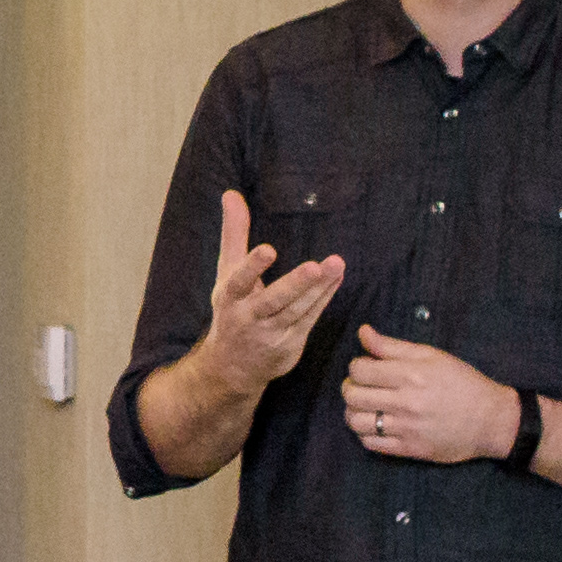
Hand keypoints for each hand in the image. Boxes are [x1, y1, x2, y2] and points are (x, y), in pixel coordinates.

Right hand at [185, 189, 347, 393]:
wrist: (231, 367)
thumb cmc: (231, 308)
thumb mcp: (225, 272)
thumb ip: (233, 233)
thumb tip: (231, 194)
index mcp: (229, 298)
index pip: (240, 281)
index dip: (253, 267)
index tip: (269, 250)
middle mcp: (248, 318)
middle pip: (273, 301)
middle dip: (295, 284)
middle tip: (314, 266)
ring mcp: (271, 334)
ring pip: (296, 311)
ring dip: (317, 289)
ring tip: (335, 265)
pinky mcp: (290, 345)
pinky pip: (309, 319)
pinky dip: (323, 299)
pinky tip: (335, 279)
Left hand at [340, 330, 523, 466]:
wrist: (491, 420)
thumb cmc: (463, 383)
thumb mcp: (432, 356)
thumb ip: (393, 346)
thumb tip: (363, 332)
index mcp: (411, 375)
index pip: (359, 370)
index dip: (357, 366)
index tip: (366, 368)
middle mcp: (405, 402)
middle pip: (353, 395)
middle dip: (350, 387)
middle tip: (361, 386)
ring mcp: (406, 429)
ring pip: (356, 421)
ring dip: (353, 411)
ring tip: (365, 406)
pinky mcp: (410, 450)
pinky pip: (371, 444)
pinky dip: (365, 433)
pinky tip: (375, 424)